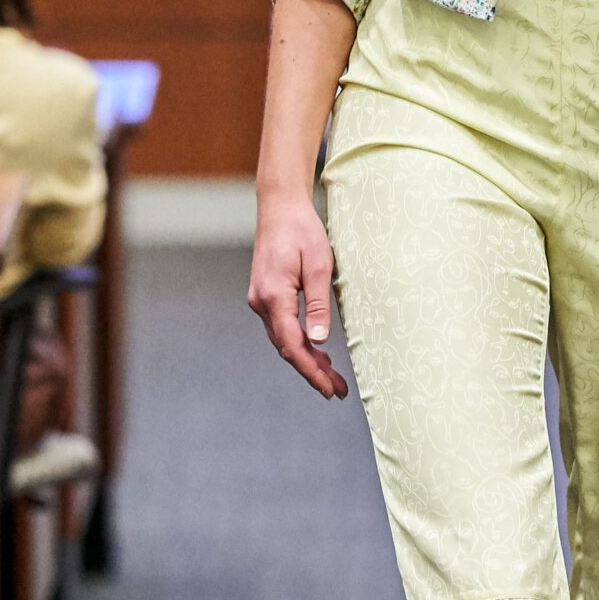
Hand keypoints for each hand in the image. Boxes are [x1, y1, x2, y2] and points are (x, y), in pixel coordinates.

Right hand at [248, 188, 348, 398]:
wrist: (279, 208)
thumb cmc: (302, 231)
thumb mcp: (318, 265)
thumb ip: (318, 304)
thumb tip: (319, 340)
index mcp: (274, 296)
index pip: (293, 346)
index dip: (312, 371)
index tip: (329, 389)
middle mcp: (261, 303)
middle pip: (288, 349)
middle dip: (313, 372)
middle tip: (338, 391)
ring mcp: (260, 300)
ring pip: (284, 341)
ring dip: (308, 360)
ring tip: (333, 379)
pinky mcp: (265, 297)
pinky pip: (282, 328)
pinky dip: (301, 343)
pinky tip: (318, 352)